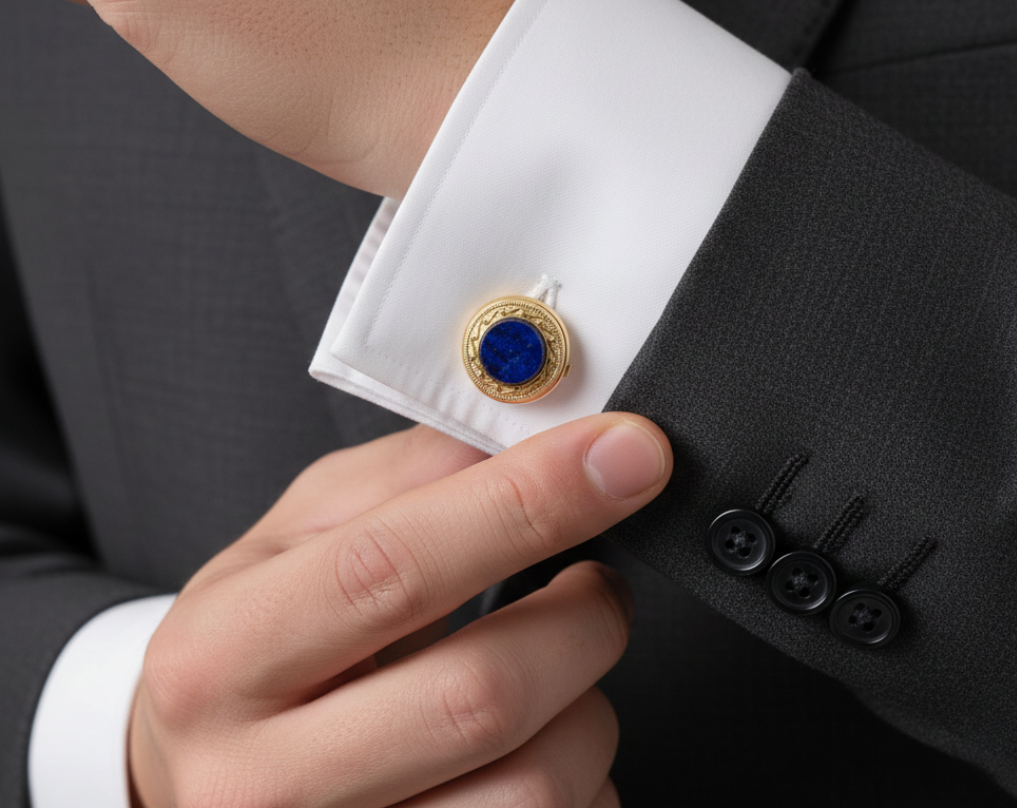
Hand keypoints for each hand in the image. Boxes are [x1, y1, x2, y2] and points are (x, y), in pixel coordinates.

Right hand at [129, 415, 671, 807]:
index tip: (621, 454)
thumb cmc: (250, 651)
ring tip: (557, 672)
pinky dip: (581, 782)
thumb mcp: (292, 537)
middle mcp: (261, 783)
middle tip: (595, 583)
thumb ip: (405, 474)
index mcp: (224, 656)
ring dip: (587, 709)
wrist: (207, 778)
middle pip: (481, 696)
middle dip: (583, 617)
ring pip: (534, 788)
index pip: (395, 567)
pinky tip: (534, 746)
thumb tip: (526, 433)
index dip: (527, 501)